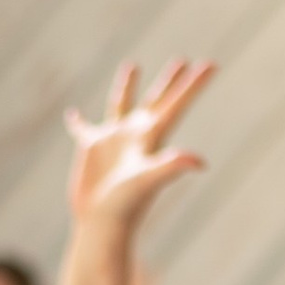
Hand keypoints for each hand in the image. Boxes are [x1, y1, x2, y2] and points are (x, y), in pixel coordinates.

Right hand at [63, 59, 215, 239]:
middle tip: (183, 61)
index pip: (176, 105)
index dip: (194, 85)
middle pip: (156, 101)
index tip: (212, 65)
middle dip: (170, 82)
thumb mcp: (148, 180)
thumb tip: (200, 161)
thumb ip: (172, 166)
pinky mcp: (90, 150)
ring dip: (127, 87)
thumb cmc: (126, 204)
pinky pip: (83, 129)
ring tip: (133, 65)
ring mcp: (112, 141)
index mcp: (151, 137)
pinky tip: (72, 115)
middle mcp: (135, 135)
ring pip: (121, 105)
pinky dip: (78, 122)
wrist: (102, 224)